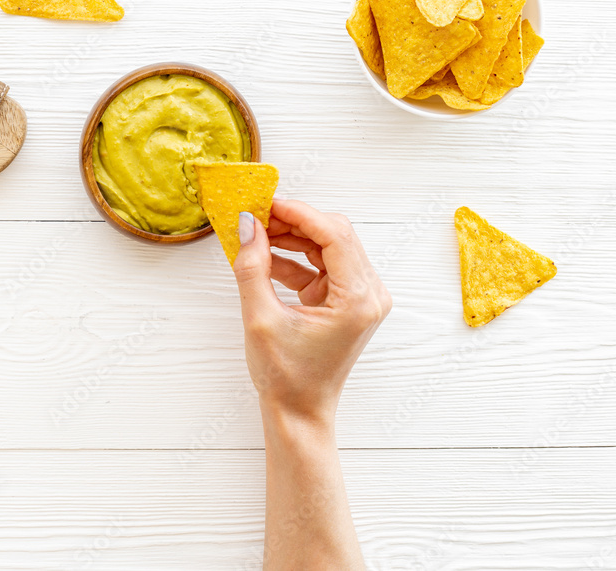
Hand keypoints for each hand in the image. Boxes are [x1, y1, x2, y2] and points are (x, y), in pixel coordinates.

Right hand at [233, 199, 391, 421]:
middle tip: (256, 215)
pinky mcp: (348, 302)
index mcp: (357, 299)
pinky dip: (295, 259)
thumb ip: (252, 266)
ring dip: (292, 238)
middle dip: (294, 222)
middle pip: (335, 235)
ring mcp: (361, 298)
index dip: (298, 212)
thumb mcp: (260, 318)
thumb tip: (247, 224)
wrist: (298, 413)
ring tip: (255, 235)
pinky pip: (322, 266)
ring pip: (328, 247)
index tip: (266, 202)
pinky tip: (264, 257)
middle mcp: (369, 294)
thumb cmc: (285, 377)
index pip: (334, 235)